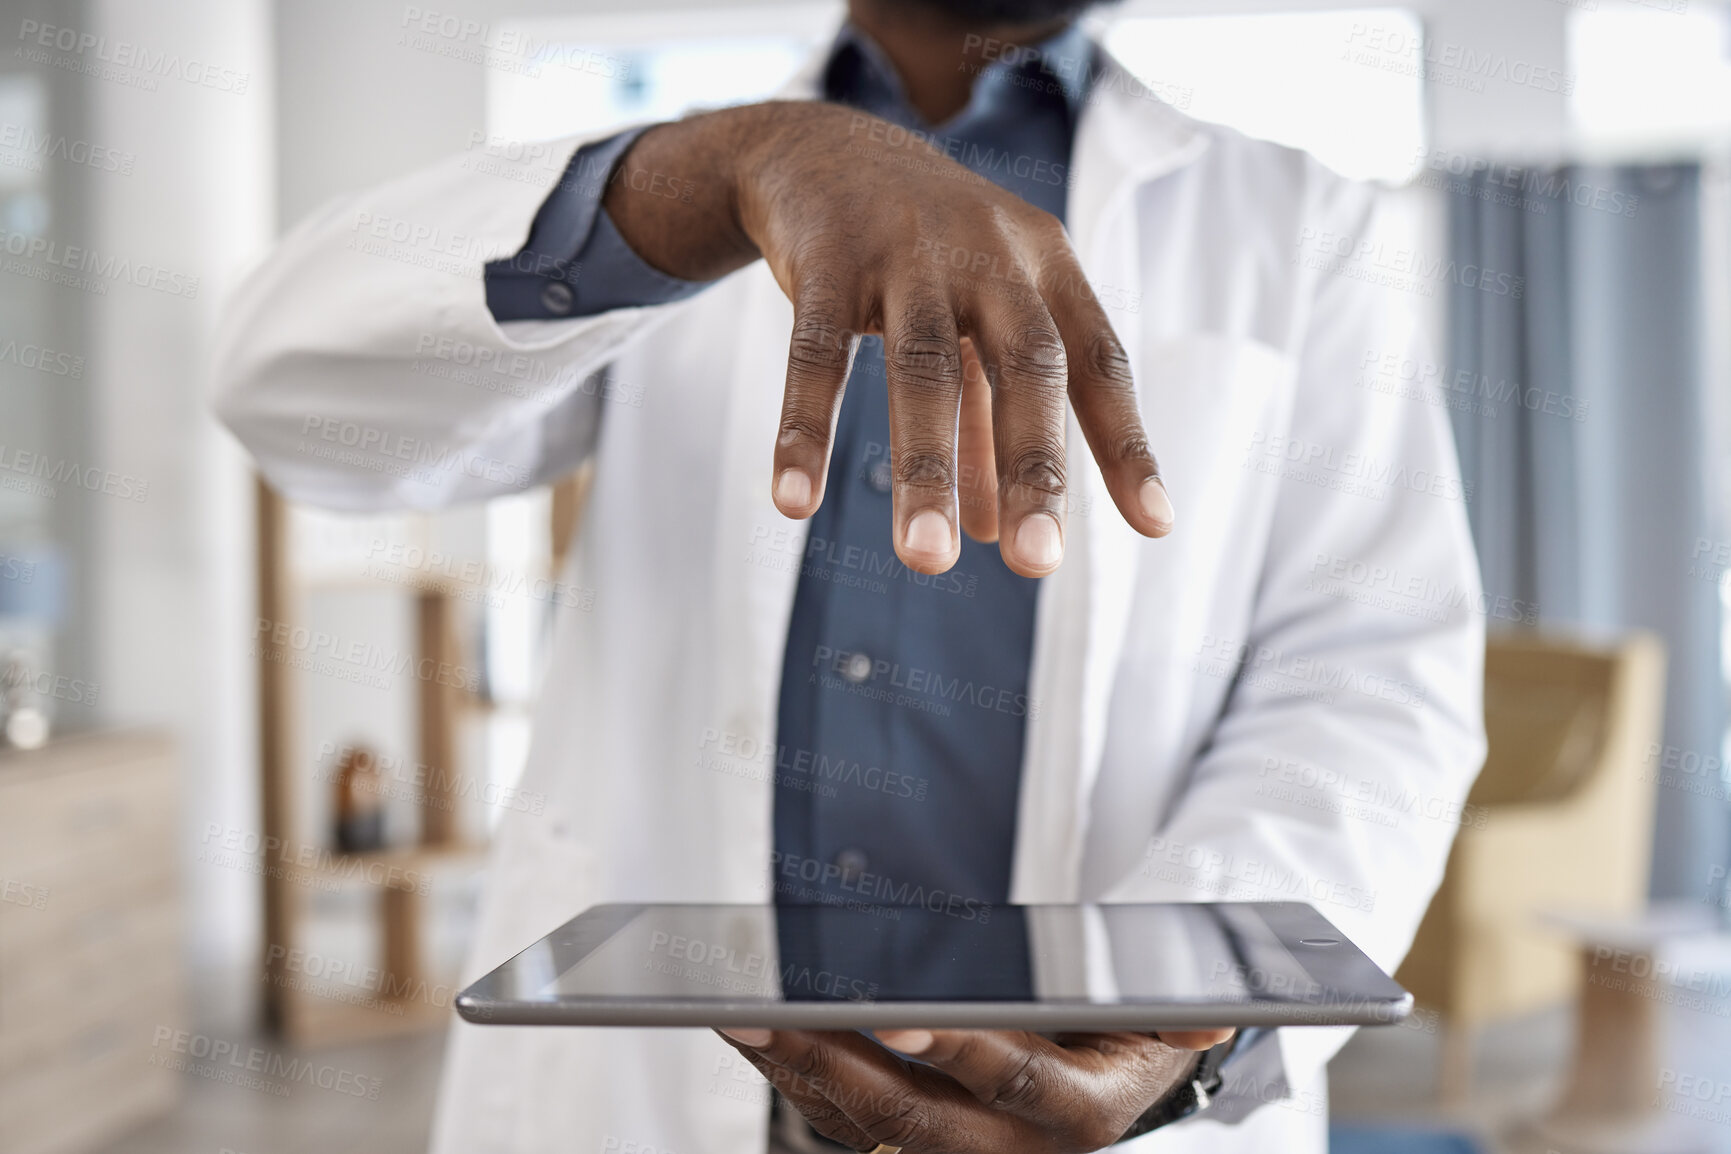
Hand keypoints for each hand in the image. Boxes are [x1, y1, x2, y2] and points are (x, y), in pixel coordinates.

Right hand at [603, 102, 1174, 577]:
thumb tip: (1000, 535)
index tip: (1155, 525)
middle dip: (1033, 469)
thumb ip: (989, 420)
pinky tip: (795, 503)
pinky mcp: (825, 258)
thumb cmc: (923, 255)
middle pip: (1025, 367)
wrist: (822, 148)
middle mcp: (989, 254)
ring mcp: (906, 251)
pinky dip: (806, 430)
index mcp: (1044, 267)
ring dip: (927, 471)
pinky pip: (815, 354)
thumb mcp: (974, 322)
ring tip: (927, 562)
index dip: (1126, 443)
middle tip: (1039, 565)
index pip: (1097, 362)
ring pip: (925, 369)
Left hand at [715, 1026, 1234, 1151]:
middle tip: (768, 1014)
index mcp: (1078, 1113)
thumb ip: (1174, 1013)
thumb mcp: (1161, 1019)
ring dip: (798, 1070)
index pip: (1012, 1085)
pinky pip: (844, 1118)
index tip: (903, 1027)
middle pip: (911, 1118)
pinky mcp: (911, 1138)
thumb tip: (1209, 1014)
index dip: (960, 1057)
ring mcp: (955, 1147)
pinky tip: (759, 1034)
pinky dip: (797, 1077)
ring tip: (741, 1014)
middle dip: (834, 1064)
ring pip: (864, 1123)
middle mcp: (1009, 1145)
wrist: (1107, 1079)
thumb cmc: (1125, 1033)